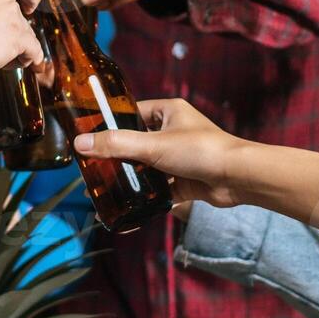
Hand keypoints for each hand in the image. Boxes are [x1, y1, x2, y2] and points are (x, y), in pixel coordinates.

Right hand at [71, 98, 249, 206]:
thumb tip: (80, 144)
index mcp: (168, 112)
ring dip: (131, 177)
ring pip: (147, 166)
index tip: (89, 136)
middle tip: (92, 167)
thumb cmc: (201, 151)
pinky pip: (160, 187)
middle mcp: (174, 131)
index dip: (111, 123)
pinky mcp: (185, 179)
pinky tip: (129, 205)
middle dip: (117, 156)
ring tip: (105, 188)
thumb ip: (116, 145)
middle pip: (137, 142)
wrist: (238, 178)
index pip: (131, 112)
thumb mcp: (153, 145)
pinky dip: (147, 196)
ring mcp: (180, 157)